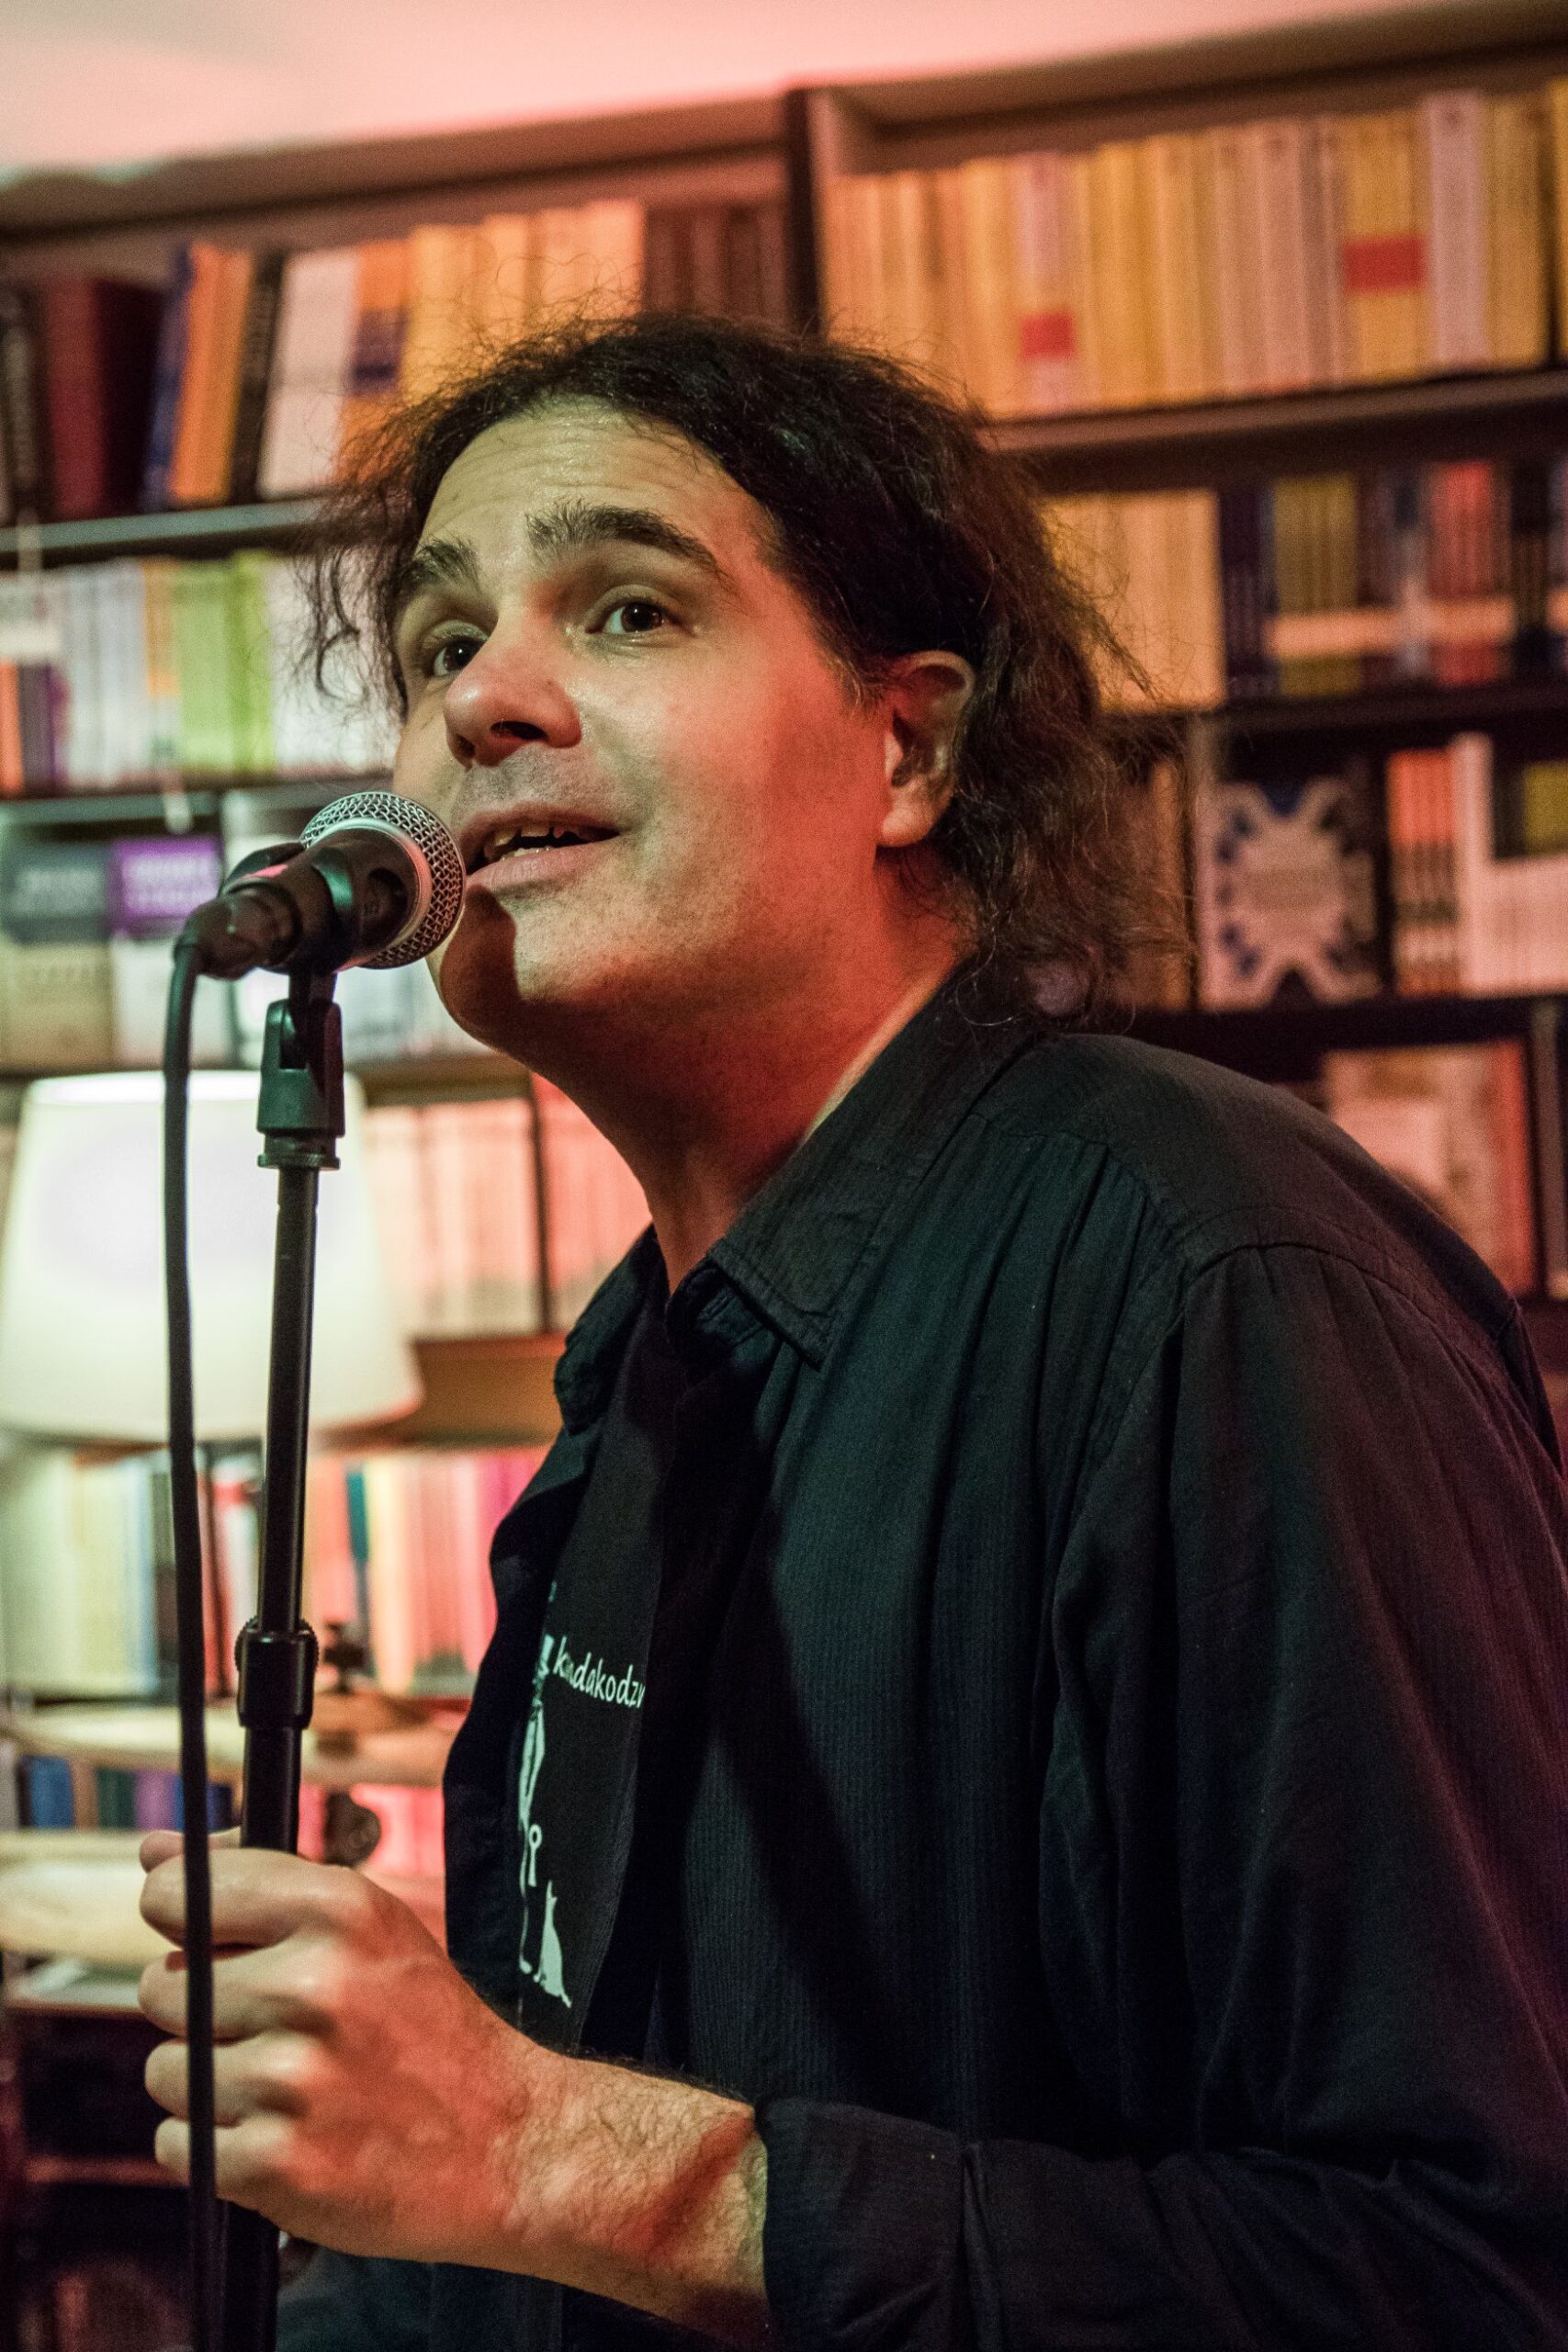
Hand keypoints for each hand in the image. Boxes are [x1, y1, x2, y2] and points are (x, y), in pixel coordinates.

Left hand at [137, 1831, 557, 2264]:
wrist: (505, 2140)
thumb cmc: (425, 2024)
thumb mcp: (368, 1926)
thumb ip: (256, 1880)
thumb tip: (152, 1852)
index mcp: (340, 1910)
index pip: (180, 1895)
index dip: (176, 1918)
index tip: (199, 1939)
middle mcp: (314, 1985)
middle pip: (162, 1988)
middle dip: (202, 2010)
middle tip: (275, 2027)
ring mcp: (293, 2078)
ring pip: (166, 2070)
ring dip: (207, 2084)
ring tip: (286, 2087)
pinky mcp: (276, 2163)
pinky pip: (176, 2142)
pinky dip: (213, 2148)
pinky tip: (279, 2135)